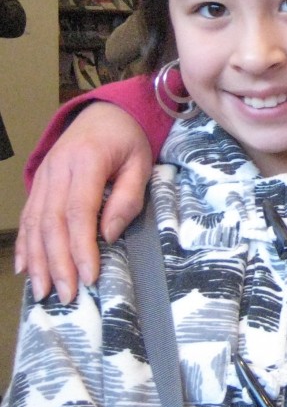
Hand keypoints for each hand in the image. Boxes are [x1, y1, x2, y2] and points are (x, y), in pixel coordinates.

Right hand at [15, 103, 151, 302]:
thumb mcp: (140, 162)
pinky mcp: (39, 182)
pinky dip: (25, 244)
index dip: (81, 247)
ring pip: (35, 222)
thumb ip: (127, 197)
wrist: (104, 112)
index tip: (89, 276)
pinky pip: (28, 216)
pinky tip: (24, 268)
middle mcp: (58, 168)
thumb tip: (109, 235)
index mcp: (86, 160)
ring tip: (43, 291)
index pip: (79, 211)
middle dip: (58, 262)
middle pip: (53, 222)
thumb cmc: (127, 140)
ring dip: (37, 260)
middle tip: (67, 294)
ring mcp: (44, 175)